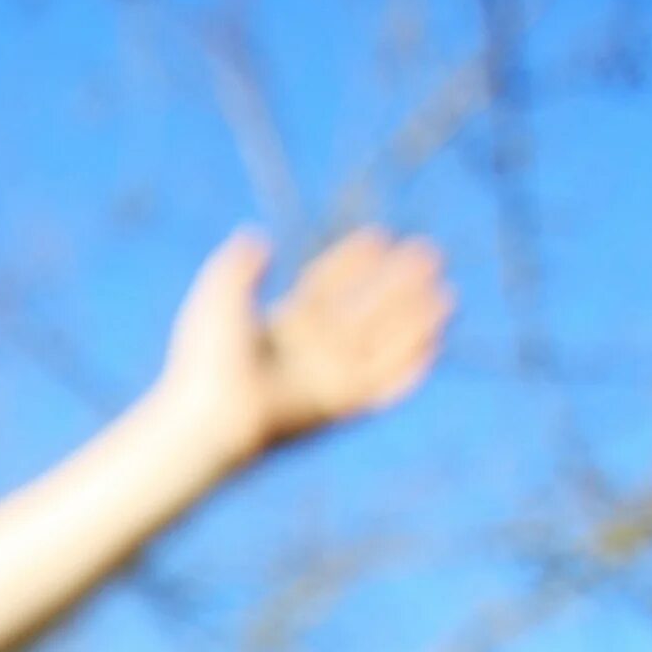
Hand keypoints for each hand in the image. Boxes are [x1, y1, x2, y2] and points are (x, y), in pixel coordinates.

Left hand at [159, 227, 451, 460]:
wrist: (206, 415)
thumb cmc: (204, 359)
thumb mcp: (218, 296)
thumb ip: (239, 265)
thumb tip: (256, 238)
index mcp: (278, 329)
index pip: (323, 288)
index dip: (350, 263)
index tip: (377, 237)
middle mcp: (305, 355)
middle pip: (362, 313)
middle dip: (396, 285)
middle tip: (428, 252)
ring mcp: (322, 382)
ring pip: (380, 346)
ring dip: (414, 321)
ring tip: (448, 294)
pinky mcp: (335, 409)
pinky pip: (383, 386)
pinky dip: (410, 368)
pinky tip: (437, 343)